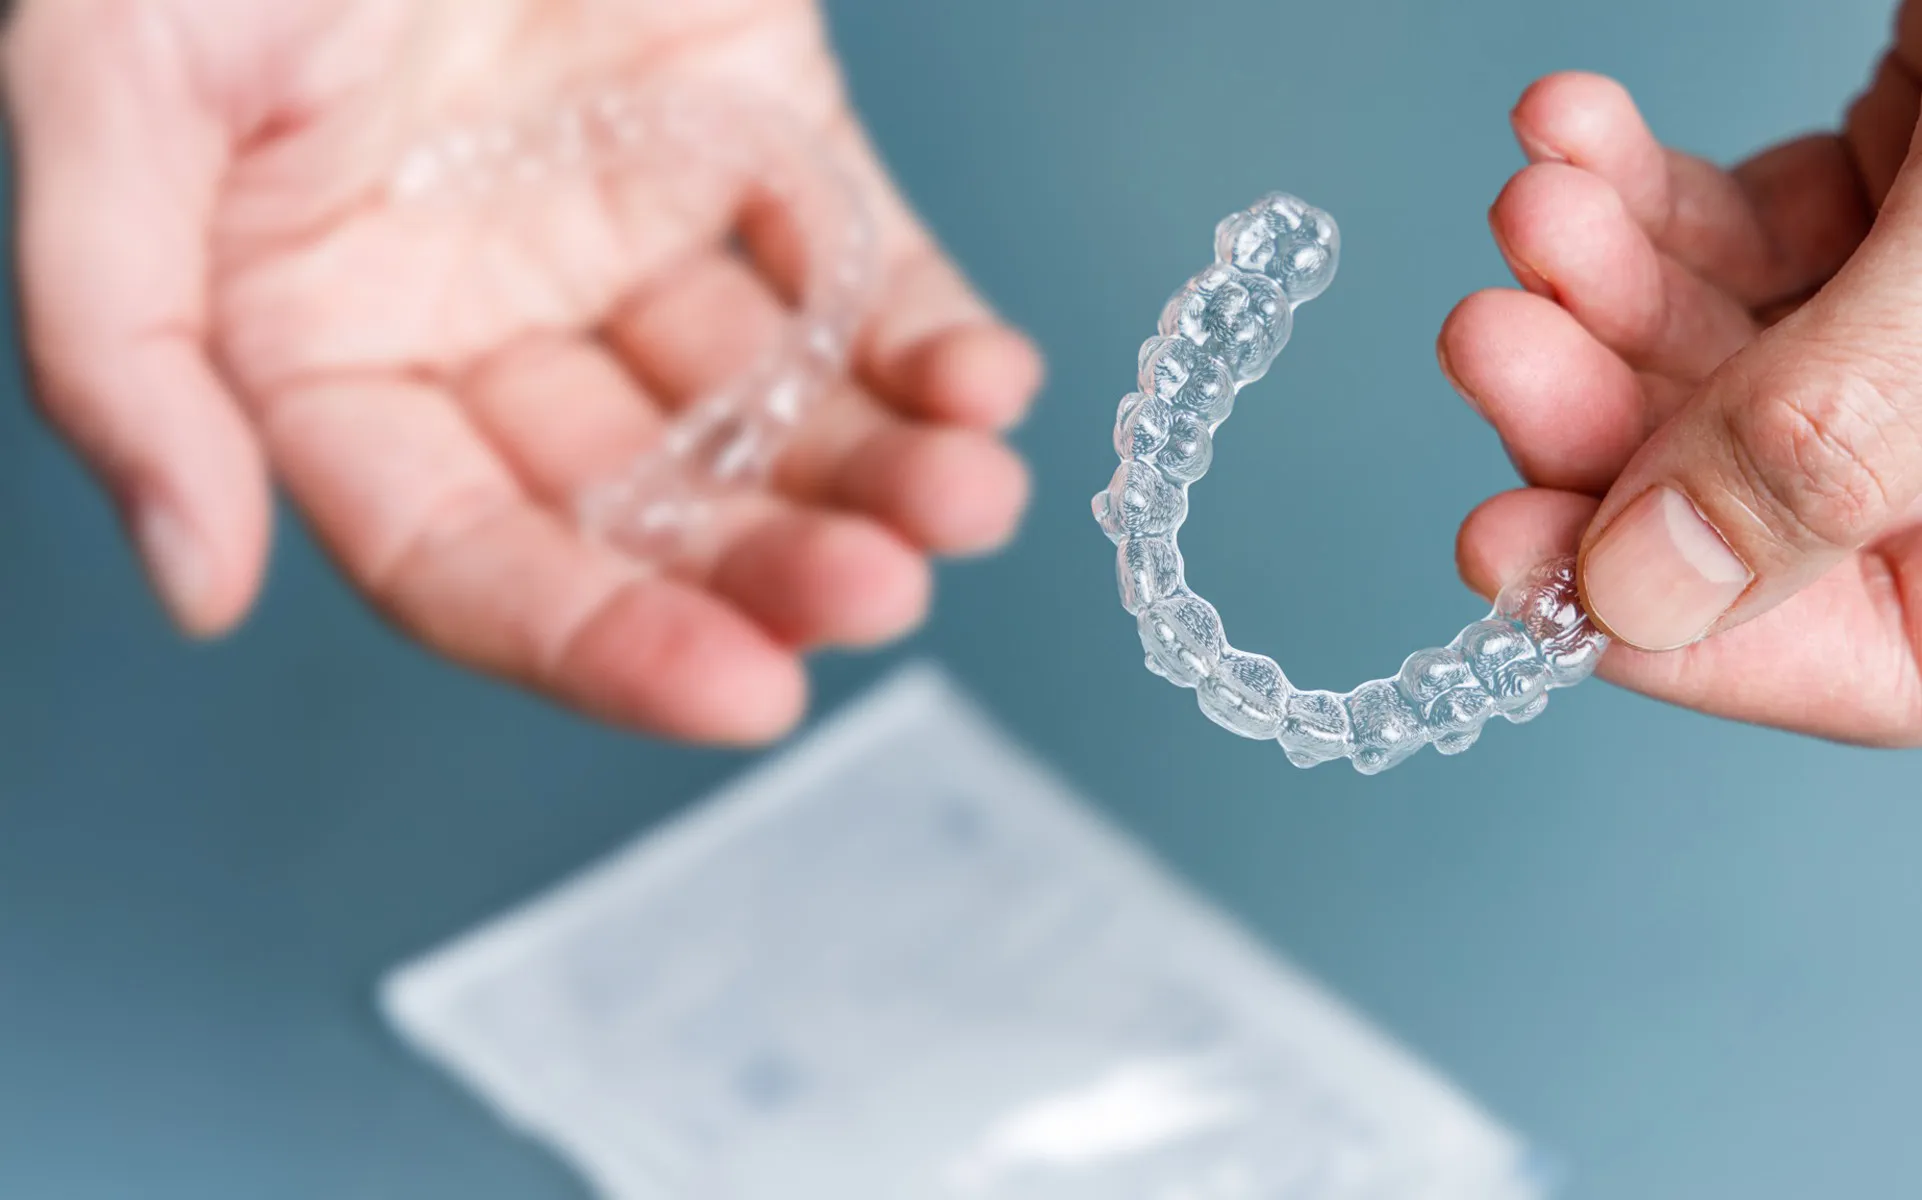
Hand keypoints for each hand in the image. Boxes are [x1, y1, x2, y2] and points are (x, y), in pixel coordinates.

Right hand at [4, 0, 1040, 743]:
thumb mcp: (122, 94)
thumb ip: (124, 344)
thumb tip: (193, 583)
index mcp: (327, 348)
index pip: (468, 554)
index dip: (600, 640)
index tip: (746, 696)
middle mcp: (487, 319)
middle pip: (643, 506)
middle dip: (769, 565)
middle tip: (881, 597)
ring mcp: (630, 229)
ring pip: (767, 408)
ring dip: (880, 471)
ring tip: (972, 500)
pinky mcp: (757, 134)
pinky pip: (855, 267)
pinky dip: (930, 334)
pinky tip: (988, 385)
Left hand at [1439, 10, 1921, 745]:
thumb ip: (1830, 440)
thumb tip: (1646, 599)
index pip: (1885, 649)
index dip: (1689, 629)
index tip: (1511, 564)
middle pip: (1770, 500)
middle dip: (1607, 416)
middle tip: (1490, 339)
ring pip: (1737, 358)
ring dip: (1609, 285)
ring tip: (1538, 202)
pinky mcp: (1919, 187)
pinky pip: (1755, 229)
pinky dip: (1650, 191)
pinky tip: (1571, 131)